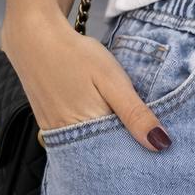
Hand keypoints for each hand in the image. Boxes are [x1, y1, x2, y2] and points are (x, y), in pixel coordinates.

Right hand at [0, 11, 172, 150]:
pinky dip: (91, 136)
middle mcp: (68, 138)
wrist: (33, 36)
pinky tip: (102, 124)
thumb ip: (135, 113)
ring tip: (126, 134)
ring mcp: (55, 133)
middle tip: (146, 144)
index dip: (140, 155)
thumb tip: (161, 144)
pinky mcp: (48, 124)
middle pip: (103, 157)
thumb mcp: (112, 80)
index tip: (158, 151)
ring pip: (89, 149)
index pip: (120, 158)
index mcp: (88, 130)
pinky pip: (74, 139)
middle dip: (124, 153)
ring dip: (108, 144)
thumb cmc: (76, 55)